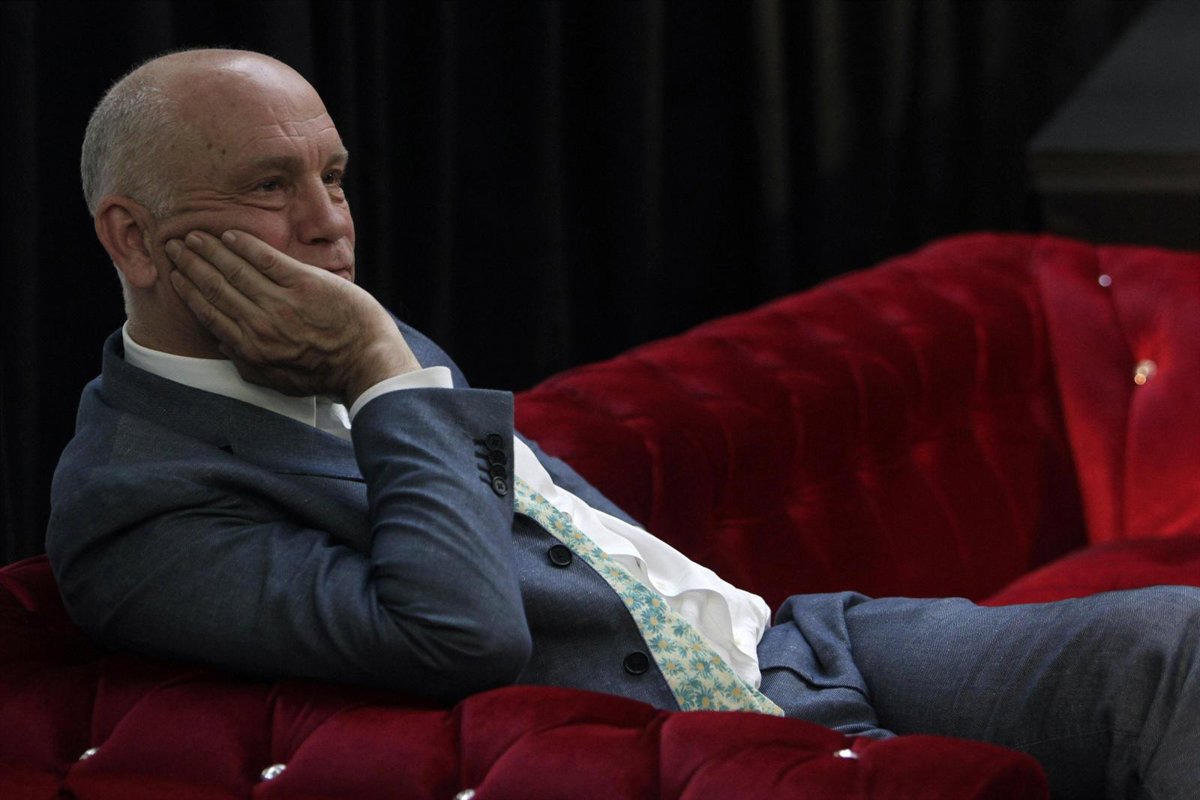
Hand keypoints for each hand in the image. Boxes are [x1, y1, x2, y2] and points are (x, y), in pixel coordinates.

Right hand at [166, 230, 419, 404]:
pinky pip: (266, 259)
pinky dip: (245, 245)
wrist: (366, 361)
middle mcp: (260, 325)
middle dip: (191, 264)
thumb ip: (247, 363)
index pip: (209, 313)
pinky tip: (229, 234)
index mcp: (251, 349)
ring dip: (210, 250)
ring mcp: (282, 303)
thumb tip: (221, 344)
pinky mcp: (305, 284)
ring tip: (194, 236)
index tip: (174, 274)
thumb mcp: (278, 380)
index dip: (188, 290)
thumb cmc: (325, 373)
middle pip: (215, 288)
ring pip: (235, 270)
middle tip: (173, 247)